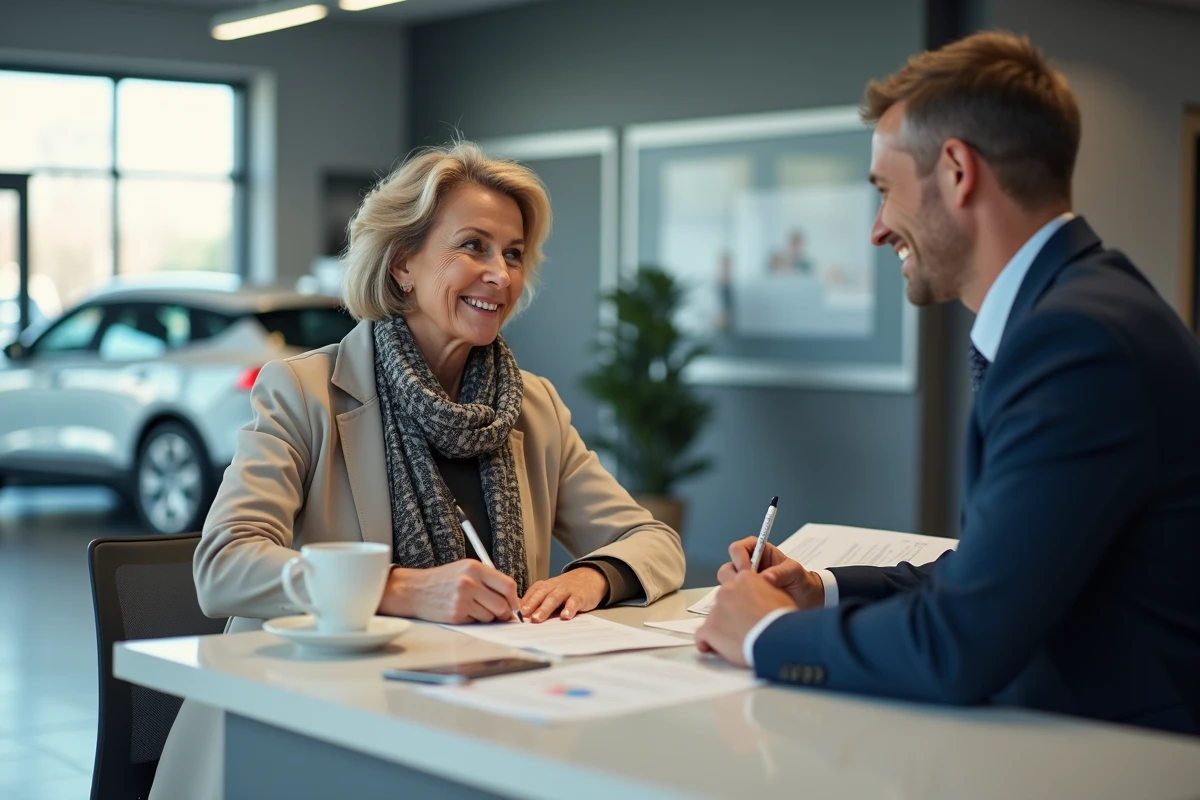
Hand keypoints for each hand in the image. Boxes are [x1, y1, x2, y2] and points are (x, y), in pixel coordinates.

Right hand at [377, 560, 520, 623]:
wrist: (415, 590)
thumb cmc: (443, 580)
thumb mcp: (466, 570)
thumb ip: (488, 581)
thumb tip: (512, 600)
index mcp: (475, 568)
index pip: (507, 585)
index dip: (514, 598)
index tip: (514, 605)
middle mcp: (469, 582)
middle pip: (502, 604)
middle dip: (504, 613)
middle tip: (501, 614)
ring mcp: (462, 599)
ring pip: (490, 616)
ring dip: (488, 617)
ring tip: (475, 609)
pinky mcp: (456, 614)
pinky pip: (477, 622)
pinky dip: (475, 620)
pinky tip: (464, 612)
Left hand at [521, 567, 608, 621]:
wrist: (589, 577)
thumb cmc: (564, 589)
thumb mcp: (548, 592)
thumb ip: (534, 601)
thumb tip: (515, 613)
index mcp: (543, 587)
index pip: (530, 595)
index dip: (521, 605)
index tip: (511, 615)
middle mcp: (553, 587)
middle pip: (540, 595)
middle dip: (530, 606)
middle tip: (522, 617)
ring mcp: (567, 591)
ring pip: (554, 598)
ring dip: (545, 608)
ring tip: (537, 619)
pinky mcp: (580, 596)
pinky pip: (574, 602)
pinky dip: (569, 608)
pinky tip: (565, 616)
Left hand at [695, 571, 797, 667]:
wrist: (777, 638)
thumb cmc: (782, 619)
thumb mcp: (779, 595)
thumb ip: (765, 590)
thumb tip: (763, 596)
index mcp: (745, 579)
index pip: (732, 576)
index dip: (737, 590)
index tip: (741, 600)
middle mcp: (727, 590)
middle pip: (721, 597)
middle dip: (727, 608)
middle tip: (739, 621)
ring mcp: (716, 609)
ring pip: (712, 617)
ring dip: (721, 626)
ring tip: (736, 640)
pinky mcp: (709, 629)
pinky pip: (701, 636)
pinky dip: (706, 642)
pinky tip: (714, 649)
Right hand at [717, 536, 824, 609]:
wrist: (810, 602)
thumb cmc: (803, 582)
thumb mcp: (796, 572)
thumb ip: (781, 572)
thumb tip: (766, 578)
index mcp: (760, 553)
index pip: (738, 548)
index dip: (739, 558)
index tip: (747, 570)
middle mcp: (750, 568)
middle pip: (728, 568)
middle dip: (736, 577)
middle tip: (749, 588)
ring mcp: (747, 585)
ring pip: (729, 585)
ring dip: (738, 592)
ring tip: (755, 600)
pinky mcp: (747, 600)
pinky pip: (735, 601)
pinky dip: (740, 604)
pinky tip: (754, 609)